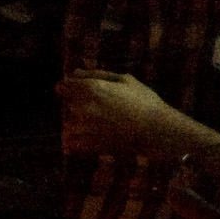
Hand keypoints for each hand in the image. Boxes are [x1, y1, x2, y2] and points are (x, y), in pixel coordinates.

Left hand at [55, 68, 173, 156]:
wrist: (155, 132)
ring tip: (102, 125)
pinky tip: (95, 138)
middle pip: (67, 105)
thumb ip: (99, 74)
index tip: (77, 92)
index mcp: (92, 88)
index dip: (67, 88)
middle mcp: (83, 107)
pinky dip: (77, 141)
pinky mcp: (86, 146)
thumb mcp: (126, 80)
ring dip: (79, 124)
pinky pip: (70, 142)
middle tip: (102, 110)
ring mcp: (83, 128)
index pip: (64, 86)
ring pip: (68, 124)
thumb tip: (75, 73)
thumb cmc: (145, 102)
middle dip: (78, 106)